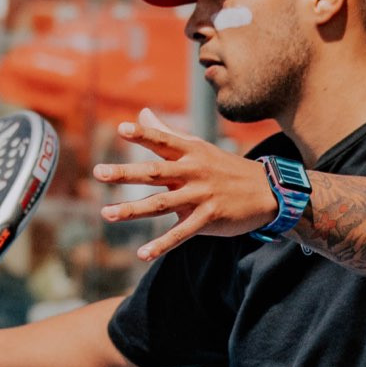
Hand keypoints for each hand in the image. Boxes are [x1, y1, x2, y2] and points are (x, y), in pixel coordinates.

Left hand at [93, 110, 276, 263]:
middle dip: (126, 173)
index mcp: (191, 152)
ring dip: (132, 210)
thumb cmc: (226, 168)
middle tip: (99, 172)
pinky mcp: (210, 218)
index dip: (143, 134)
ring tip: (106, 213)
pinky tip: (142, 254)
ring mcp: (202, 196)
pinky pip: (181, 234)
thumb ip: (168, 133)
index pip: (163, 141)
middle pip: (155, 171)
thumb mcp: (199, 147)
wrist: (266, 192)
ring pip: (161, 204)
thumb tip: (142, 112)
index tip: (120, 129)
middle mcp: (194, 172)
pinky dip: (161, 245)